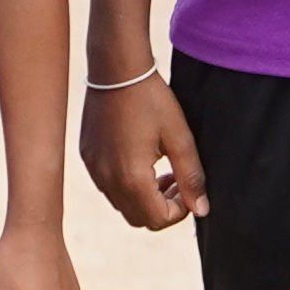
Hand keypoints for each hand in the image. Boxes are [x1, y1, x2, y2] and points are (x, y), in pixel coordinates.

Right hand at [79, 70, 206, 233]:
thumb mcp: (180, 137)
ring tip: (160, 170)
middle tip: (176, 180)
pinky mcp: (87, 158)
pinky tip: (138, 158)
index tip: (187, 188)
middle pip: (139, 218)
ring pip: (122, 205)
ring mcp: (94, 170)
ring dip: (144, 197)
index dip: (180, 210)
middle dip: (162, 207)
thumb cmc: (151, 99)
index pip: (159, 220)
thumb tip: (201, 210)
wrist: (116, 70)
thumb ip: (191, 177)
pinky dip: (126, 184)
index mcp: (132, 178)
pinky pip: (107, 186)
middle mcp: (108, 180)